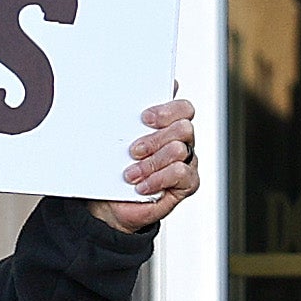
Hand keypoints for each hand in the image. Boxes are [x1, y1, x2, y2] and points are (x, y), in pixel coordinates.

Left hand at [92, 94, 199, 234]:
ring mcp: (187, 161)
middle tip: (133, 150)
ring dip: (151, 163)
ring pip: (179, 150)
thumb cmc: (115, 170)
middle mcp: (181, 141)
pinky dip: (157, 179)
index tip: (145, 118)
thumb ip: (127, 120)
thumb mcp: (116, 142)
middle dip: (155, 138)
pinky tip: (141, 186)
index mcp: (168, 125)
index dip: (167, 109)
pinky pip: (180, 173)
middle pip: (183, 128)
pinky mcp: (188, 183)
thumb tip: (121, 97)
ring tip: (131, 174)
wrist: (112, 203)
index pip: (183, 108)